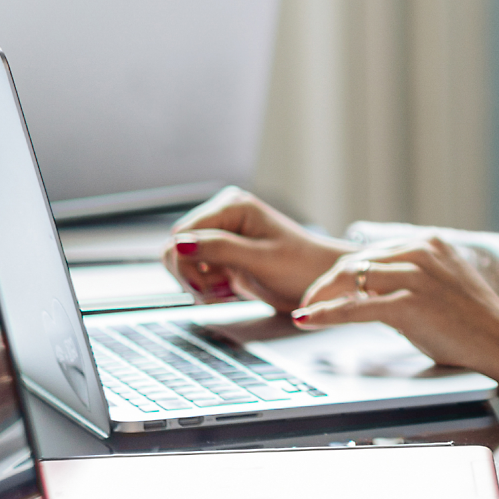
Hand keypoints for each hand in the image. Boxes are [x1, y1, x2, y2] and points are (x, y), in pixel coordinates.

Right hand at [163, 187, 348, 309]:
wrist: (321, 284)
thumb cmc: (301, 267)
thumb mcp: (261, 259)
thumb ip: (220, 249)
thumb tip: (179, 243)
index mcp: (232, 206)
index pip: (182, 233)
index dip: (185, 261)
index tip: (205, 286)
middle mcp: (223, 216)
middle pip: (177, 248)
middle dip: (192, 275)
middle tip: (218, 292)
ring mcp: (222, 237)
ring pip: (183, 263)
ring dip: (199, 285)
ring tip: (226, 292)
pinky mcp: (223, 257)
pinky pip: (197, 273)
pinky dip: (207, 288)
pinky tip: (229, 292)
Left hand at [291, 237, 498, 417]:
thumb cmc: (475, 324)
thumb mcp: (444, 284)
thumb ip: (411, 276)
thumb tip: (368, 285)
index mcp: (431, 243)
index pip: (372, 250)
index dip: (345, 271)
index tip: (328, 287)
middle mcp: (423, 252)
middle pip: (356, 260)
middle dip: (328, 282)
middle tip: (311, 300)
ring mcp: (417, 277)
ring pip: (351, 278)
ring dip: (322, 295)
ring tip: (307, 309)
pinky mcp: (410, 305)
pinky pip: (355, 307)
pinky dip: (326, 313)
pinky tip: (308, 318)